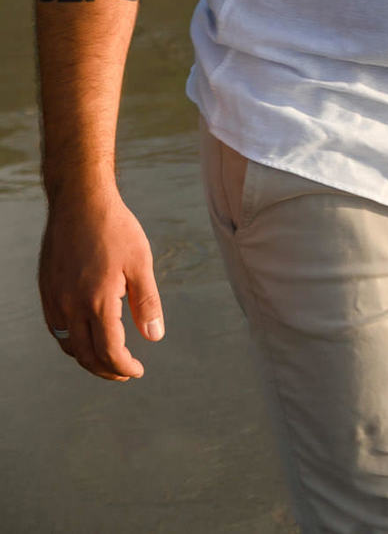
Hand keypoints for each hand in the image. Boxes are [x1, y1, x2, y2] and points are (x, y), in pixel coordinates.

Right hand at [39, 186, 163, 380]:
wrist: (79, 200)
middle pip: (86, 355)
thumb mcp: (140, 262)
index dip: (124, 367)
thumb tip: (154, 337)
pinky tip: (85, 334)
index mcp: (97, 301)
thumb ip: (146, 303)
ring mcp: (55, 298)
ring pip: (68, 345)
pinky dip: (71, 340)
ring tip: (107, 358)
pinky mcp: (47, 289)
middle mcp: (71, 305)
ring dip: (87, 358)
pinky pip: (56, 328)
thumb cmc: (114, 228)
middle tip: (124, 372)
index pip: (109, 352)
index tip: (137, 371)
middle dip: (106, 370)